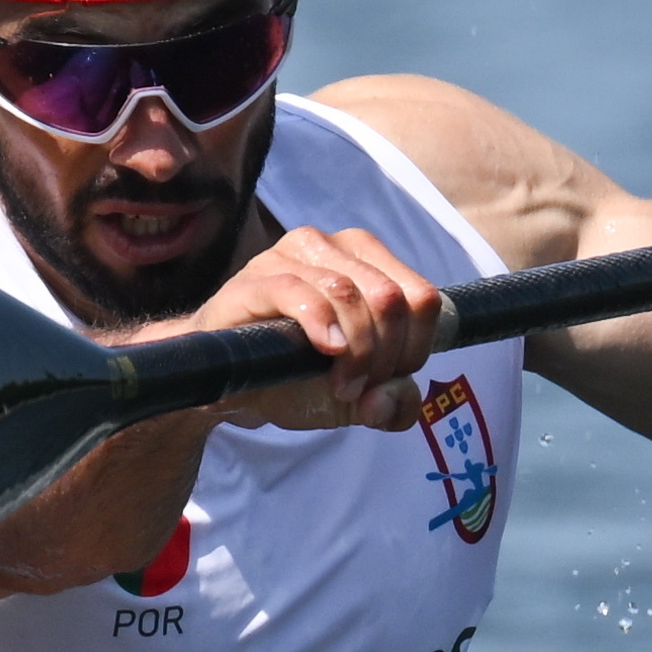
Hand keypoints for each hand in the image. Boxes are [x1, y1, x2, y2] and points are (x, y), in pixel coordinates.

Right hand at [180, 224, 444, 431]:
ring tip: (339, 386)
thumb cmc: (296, 376)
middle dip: (385, 355)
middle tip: (358, 388)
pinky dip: (320, 323)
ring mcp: (291, 256)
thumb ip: (394, 404)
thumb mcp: (359, 398)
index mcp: (369, 261)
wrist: (229, 382)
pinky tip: (325, 350)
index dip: (415, 347)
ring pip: (349, 293)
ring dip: (356, 351)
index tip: (387, 380)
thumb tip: (394, 399)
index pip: (421, 297)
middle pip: (391, 298)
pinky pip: (297, 289)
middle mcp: (334, 247)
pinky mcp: (254, 278)